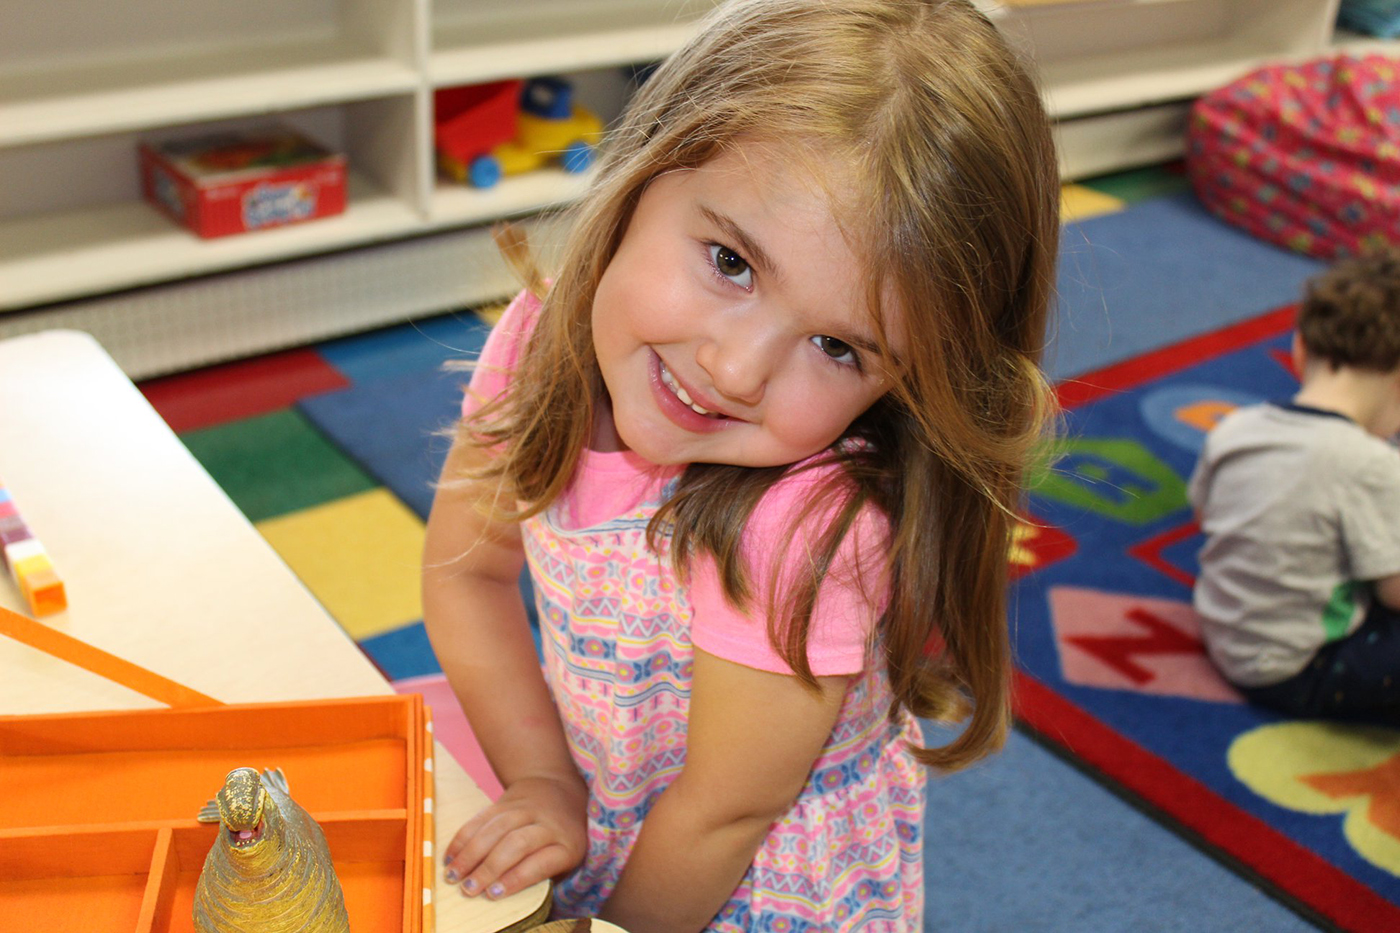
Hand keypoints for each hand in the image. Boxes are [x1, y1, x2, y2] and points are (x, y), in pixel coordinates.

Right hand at [442, 773, 588, 899]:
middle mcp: (548, 823)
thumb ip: (542, 875)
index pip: (541, 862)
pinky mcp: (506, 800)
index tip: (493, 893)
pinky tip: (451, 856)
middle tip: (468, 889)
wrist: (559, 790)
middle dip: (488, 868)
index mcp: (567, 845)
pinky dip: (463, 837)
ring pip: (496, 828)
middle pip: (516, 843)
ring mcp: (527, 809)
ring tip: (453, 875)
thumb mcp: (565, 859)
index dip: (516, 878)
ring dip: (470, 854)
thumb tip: (506, 894)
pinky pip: (481, 817)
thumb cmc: (560, 839)